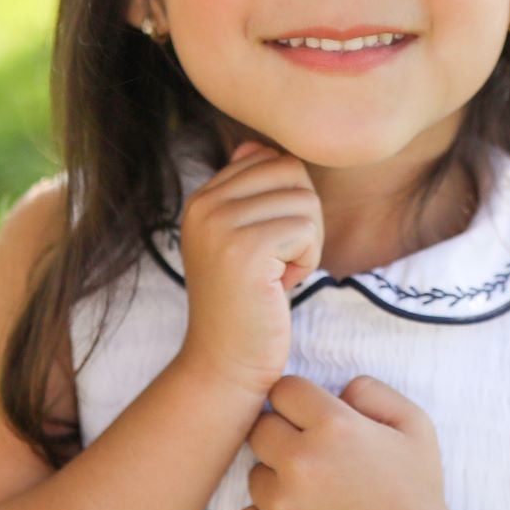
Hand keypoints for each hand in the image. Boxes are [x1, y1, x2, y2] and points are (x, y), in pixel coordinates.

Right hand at [172, 139, 323, 404]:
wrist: (225, 364)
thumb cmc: (246, 305)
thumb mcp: (241, 240)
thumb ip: (249, 193)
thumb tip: (257, 145)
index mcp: (201, 197)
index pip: (271, 160)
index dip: (287, 203)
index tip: (269, 246)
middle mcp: (203, 204)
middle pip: (292, 173)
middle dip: (303, 218)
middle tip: (280, 261)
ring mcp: (220, 225)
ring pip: (305, 200)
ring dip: (307, 243)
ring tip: (277, 275)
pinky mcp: (245, 249)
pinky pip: (307, 228)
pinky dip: (308, 261)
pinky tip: (282, 286)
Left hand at [238, 372, 462, 509]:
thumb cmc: (418, 494)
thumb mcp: (415, 426)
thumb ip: (372, 391)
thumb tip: (336, 390)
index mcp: (335, 427)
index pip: (284, 390)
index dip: (300, 404)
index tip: (314, 423)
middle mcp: (302, 463)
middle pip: (260, 429)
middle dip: (284, 439)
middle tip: (317, 464)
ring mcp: (282, 508)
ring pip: (255, 475)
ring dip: (278, 483)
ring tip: (319, 501)